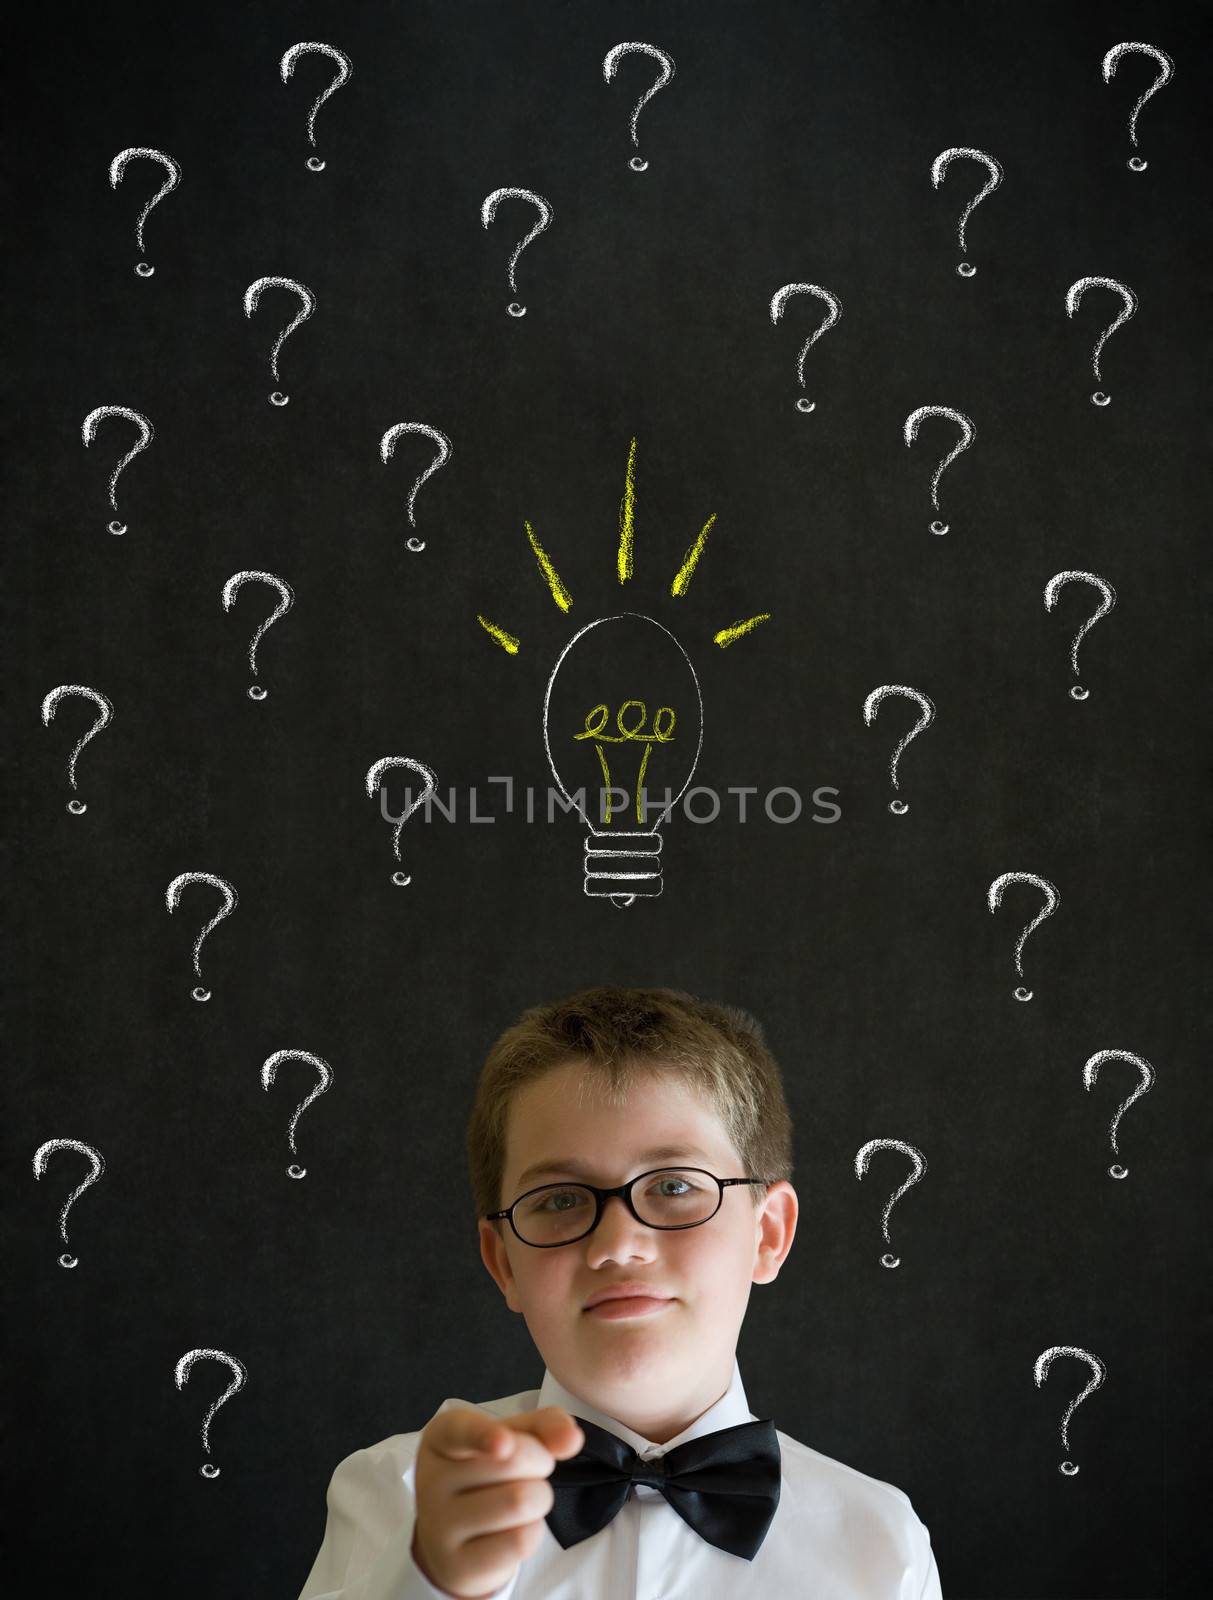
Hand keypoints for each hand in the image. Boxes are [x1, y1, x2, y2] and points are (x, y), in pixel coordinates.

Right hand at [410, 1405, 584, 1598]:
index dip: (486, 1435)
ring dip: (540, 1498)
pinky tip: (513, 1530)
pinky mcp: (458, 1565)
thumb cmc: (488, 1474)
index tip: (505, 1445)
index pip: (462, 1430)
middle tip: (527, 1473)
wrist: (456, 1538)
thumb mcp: (511, 1438)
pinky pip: (521, 1541)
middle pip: (515, 1460)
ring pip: (521, 1502)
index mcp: (442, 1437)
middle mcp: (432, 1479)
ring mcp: (440, 1526)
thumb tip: (572, 1438)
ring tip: (522, 1501)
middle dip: (540, 1463)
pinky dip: (533, 1531)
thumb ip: (544, 1426)